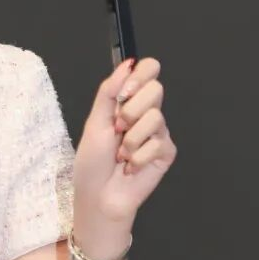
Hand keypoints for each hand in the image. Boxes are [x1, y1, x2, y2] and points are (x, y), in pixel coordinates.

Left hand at [72, 56, 177, 232]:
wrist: (99, 196)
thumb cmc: (92, 163)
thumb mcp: (95, 122)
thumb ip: (109, 91)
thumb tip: (127, 63)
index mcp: (128, 102)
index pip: (148, 71)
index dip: (140, 77)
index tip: (124, 94)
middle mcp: (146, 114)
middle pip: (156, 89)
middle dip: (131, 111)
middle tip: (118, 130)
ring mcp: (158, 133)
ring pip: (155, 117)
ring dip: (131, 140)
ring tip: (122, 155)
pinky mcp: (166, 152)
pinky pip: (158, 143)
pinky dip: (139, 157)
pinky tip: (131, 167)